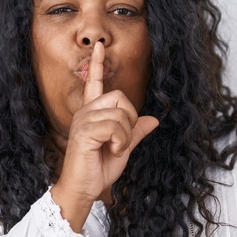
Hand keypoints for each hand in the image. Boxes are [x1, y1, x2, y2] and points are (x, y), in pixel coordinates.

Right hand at [52, 41, 158, 229]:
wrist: (83, 189)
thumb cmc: (98, 170)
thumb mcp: (123, 148)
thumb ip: (135, 132)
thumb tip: (153, 120)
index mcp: (92, 113)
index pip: (94, 83)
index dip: (97, 65)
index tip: (99, 47)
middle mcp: (85, 113)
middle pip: (120, 97)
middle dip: (130, 119)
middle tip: (121, 141)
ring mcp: (83, 121)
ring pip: (120, 114)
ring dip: (125, 136)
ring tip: (114, 150)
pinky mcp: (85, 132)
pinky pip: (115, 127)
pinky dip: (121, 142)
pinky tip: (112, 151)